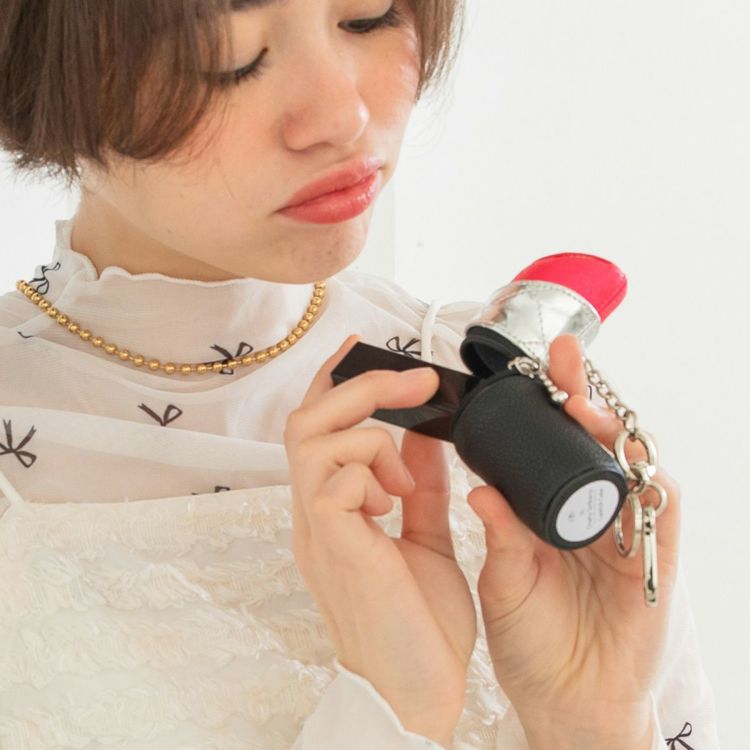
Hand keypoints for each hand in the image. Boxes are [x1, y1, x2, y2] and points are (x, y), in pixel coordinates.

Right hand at [284, 334, 476, 745]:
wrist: (417, 691)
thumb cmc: (418, 622)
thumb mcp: (424, 537)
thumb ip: (419, 487)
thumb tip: (422, 434)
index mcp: (333, 511)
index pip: (319, 428)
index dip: (337, 381)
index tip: (366, 348)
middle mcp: (314, 513)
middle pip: (305, 419)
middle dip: (359, 385)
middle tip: (415, 379)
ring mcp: (317, 529)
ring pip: (312, 438)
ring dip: (368, 432)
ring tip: (401, 474)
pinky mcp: (334, 544)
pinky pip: (334, 478)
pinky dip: (370, 471)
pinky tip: (392, 503)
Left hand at [466, 334, 680, 749]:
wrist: (567, 700)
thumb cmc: (532, 640)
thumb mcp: (504, 582)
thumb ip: (500, 536)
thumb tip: (480, 490)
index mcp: (549, 511)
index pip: (550, 446)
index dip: (545, 406)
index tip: (529, 370)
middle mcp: (589, 513)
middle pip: (595, 442)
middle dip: (582, 396)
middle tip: (562, 362)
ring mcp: (626, 533)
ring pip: (632, 464)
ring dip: (614, 431)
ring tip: (583, 408)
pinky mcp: (656, 560)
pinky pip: (664, 510)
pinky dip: (650, 482)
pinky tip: (630, 460)